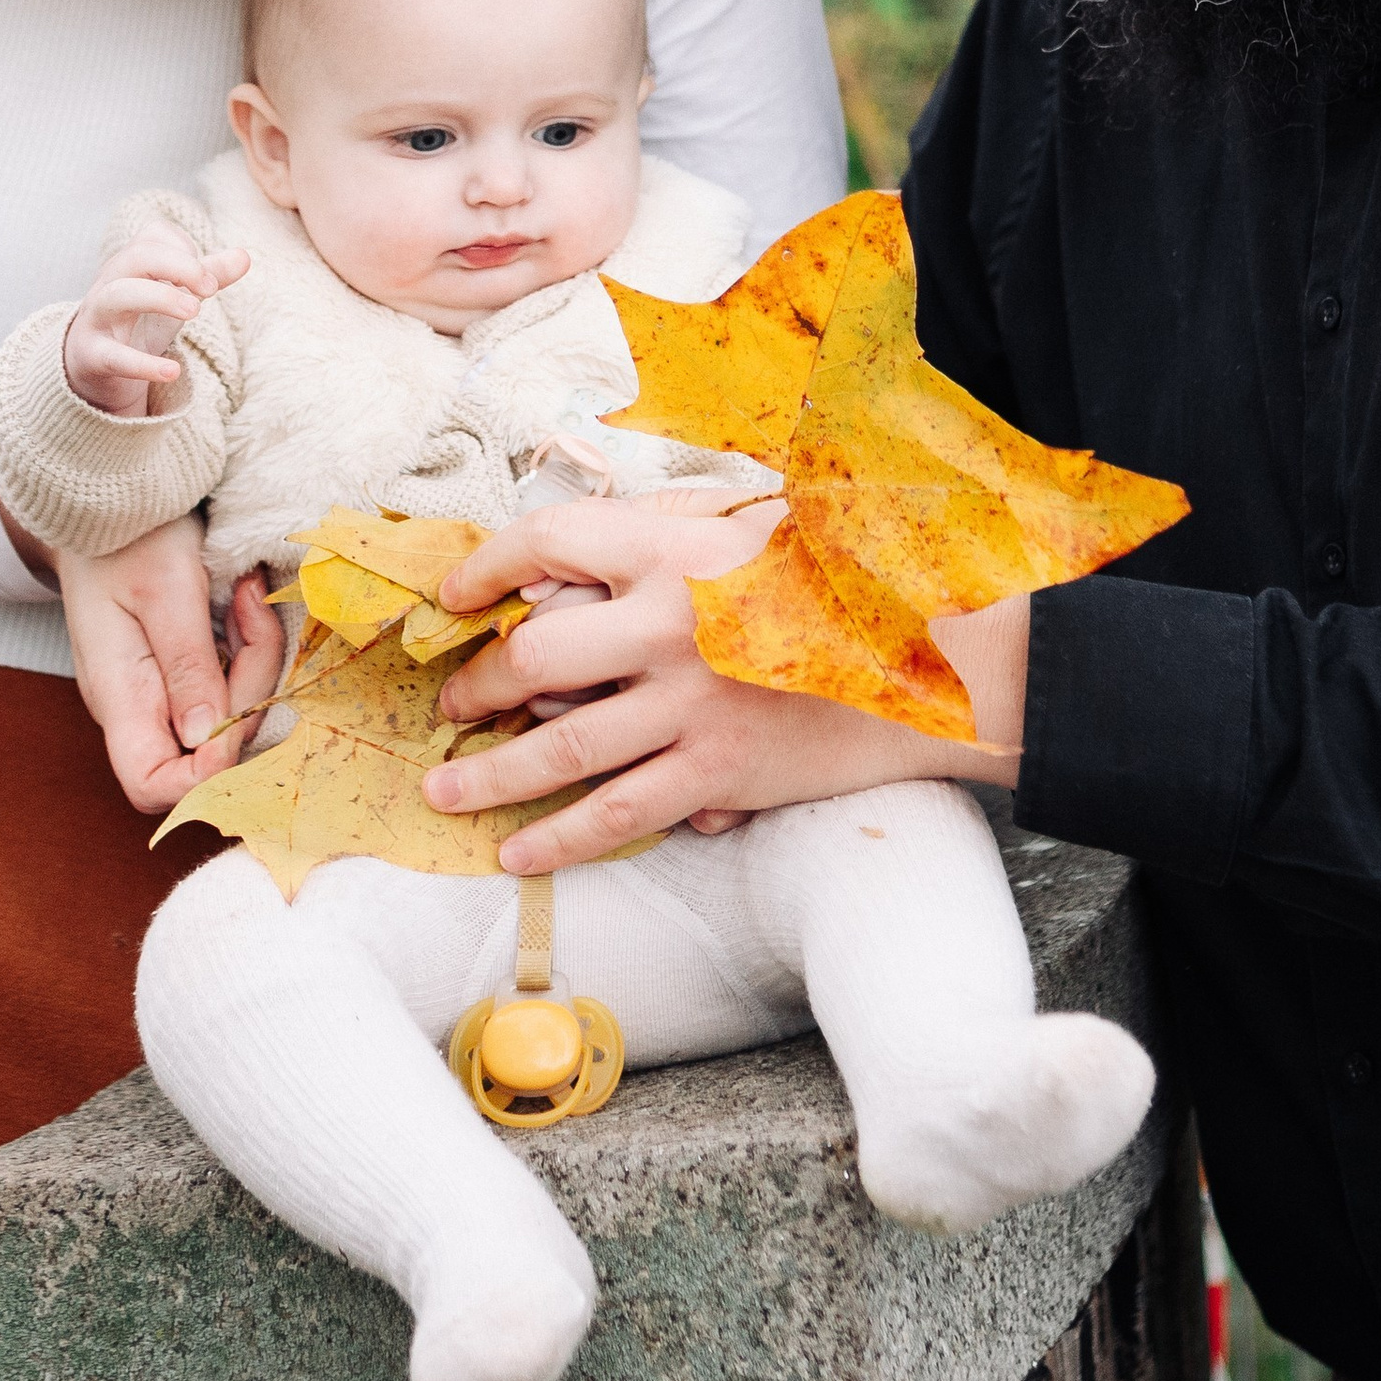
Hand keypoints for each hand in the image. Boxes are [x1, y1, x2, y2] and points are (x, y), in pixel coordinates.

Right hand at [57, 516, 287, 812]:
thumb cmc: (128, 534)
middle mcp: (136, 704)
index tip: (240, 706)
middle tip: (253, 616)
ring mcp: (156, 686)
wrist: (106, 495)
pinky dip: (246, 646)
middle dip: (249, 694)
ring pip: (225, 712)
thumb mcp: (165, 590)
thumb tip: (207, 739)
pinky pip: (225, 680)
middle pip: (206, 750)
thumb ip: (187, 665)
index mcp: (120, 697)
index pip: (155, 784)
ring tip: (248, 596)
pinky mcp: (177, 665)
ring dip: (254, 660)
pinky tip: (243, 600)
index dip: (208, 773)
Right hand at [64, 222, 248, 416]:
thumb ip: (208, 277)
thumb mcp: (174, 296)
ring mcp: (97, 318)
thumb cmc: (138, 320)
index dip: (183, 248)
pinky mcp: (93, 355)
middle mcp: (110, 283)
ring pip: (118, 295)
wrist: (91, 364)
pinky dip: (143, 364)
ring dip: (160, 297)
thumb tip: (244, 256)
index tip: (204, 274)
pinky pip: (113, 356)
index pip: (153, 236)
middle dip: (178, 266)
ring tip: (195, 310)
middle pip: (137, 256)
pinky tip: (173, 371)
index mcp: (130, 264)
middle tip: (211, 288)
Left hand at [420, 488, 1022, 871]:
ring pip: (561, 746)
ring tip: (448, 790)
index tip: (453, 594)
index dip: (484, 566)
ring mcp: (691, 702)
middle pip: (534, 654)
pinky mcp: (719, 769)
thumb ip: (665, 535)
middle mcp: (669, 621)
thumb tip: (568, 568)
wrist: (931, 653)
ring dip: (492, 774)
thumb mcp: (748, 528)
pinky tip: (520, 852)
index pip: (547, 540)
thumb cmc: (836, 580)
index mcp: (672, 546)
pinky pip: (619, 811)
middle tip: (453, 705)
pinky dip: (561, 838)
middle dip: (476, 684)